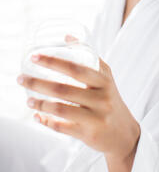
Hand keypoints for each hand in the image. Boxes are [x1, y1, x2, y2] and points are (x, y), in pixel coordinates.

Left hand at [17, 35, 140, 161]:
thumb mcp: (105, 77)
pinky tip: (37, 115)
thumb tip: (67, 37)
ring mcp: (95, 117)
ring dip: (40, 103)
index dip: (53, 62)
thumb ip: (89, 56)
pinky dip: (46, 121)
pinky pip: (62, 127)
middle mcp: (101, 98)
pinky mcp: (89, 134)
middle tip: (21, 78)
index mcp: (103, 80)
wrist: (124, 133)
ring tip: (28, 99)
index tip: (35, 57)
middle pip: (63, 89)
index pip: (76, 68)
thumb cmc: (110, 99)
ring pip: (60, 109)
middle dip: (38, 83)